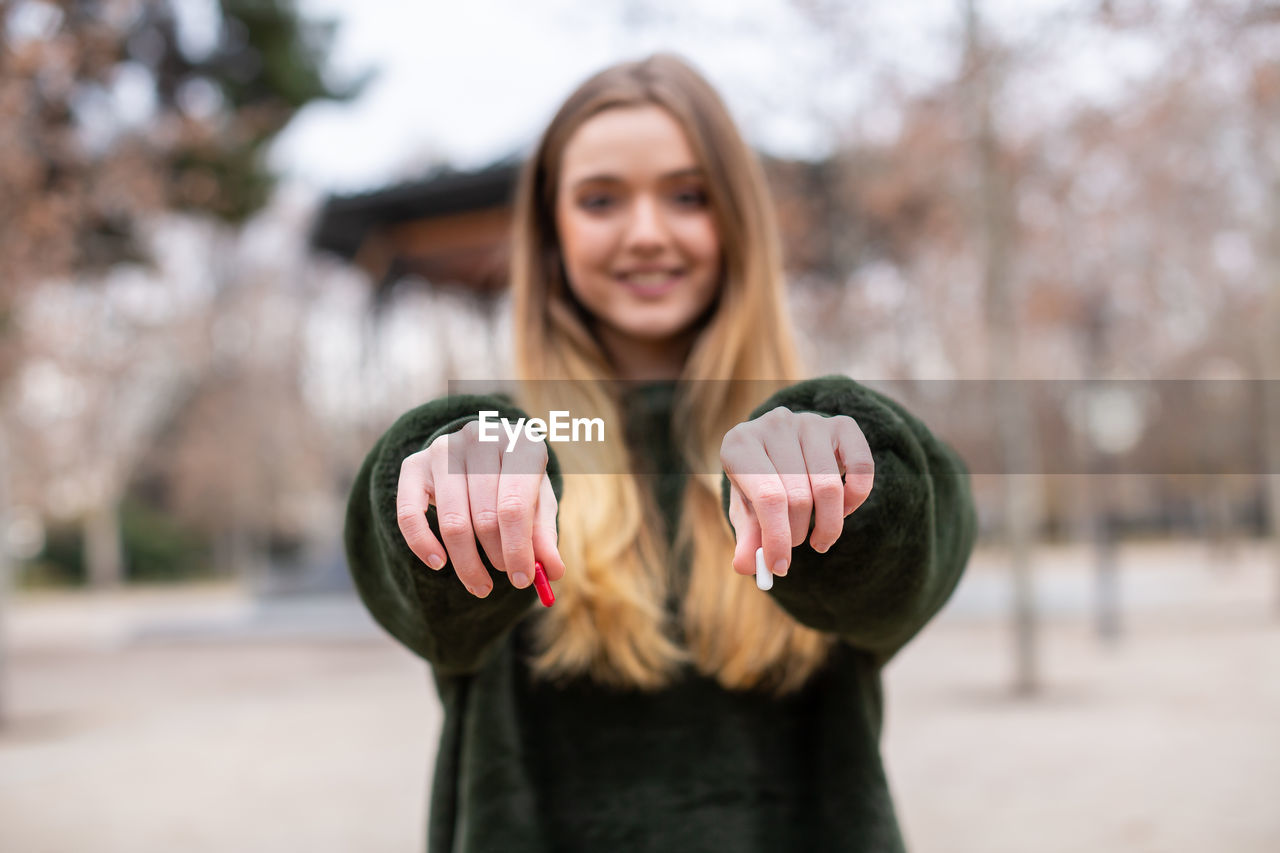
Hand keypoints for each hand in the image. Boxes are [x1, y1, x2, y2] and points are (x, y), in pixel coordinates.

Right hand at [396, 420, 565, 597]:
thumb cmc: (516, 482)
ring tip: (481, 581)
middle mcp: (480, 438)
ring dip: (467, 562)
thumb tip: (552, 572)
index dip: (518, 550)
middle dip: (497, 556)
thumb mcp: (538, 503)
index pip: (515, 506)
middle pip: (485, 517)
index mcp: (521, 443)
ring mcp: (443, 448)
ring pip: (451, 522)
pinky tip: (439, 563)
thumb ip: (544, 536)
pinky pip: (409, 514)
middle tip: (507, 577)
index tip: (522, 580)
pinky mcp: (413, 464)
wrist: (481, 453)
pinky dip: (422, 545)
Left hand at [720, 407, 874, 578]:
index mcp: (740, 444)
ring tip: (818, 537)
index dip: (777, 539)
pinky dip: (856, 498)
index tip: (780, 567)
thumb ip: (748, 538)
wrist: (780, 448)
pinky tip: (842, 510)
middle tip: (795, 546)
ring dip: (827, 525)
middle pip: (799, 496)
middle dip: (797, 534)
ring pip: (830, 487)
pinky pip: (862, 467)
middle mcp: (774, 424)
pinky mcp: (842, 424)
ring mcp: (810, 421)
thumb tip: (746, 566)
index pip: (768, 498)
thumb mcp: (748, 510)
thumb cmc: (761, 483)